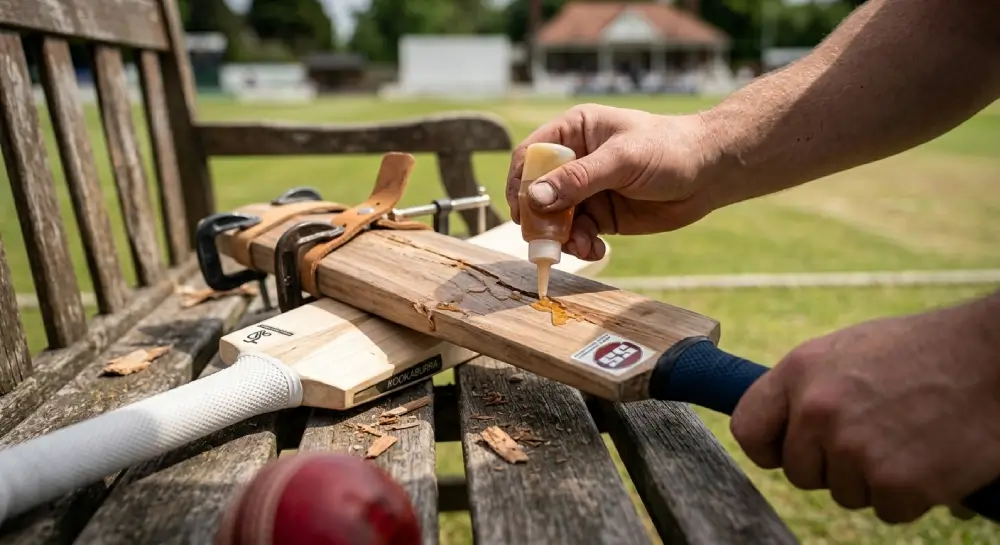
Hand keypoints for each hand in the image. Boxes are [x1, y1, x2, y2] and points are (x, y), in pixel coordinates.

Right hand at [505, 104, 724, 260]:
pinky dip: (581, 246)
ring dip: (562, 238)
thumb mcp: (622, 160)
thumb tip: (534, 198)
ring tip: (582, 248)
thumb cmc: (670, 149)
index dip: (522, 183)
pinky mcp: (601, 215)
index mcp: (574, 132)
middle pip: (536, 192)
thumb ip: (578, 180)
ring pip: (555, 219)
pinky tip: (597, 250)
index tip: (526, 211)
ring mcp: (586, 190)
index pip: (531, 155)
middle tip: (548, 242)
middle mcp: (574, 160)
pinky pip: (577, 234)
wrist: (711, 173)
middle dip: (541, 219)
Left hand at [730, 294, 999, 523]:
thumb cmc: (925, 350)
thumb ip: (809, 388)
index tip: (784, 452)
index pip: (748, 428)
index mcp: (799, 371)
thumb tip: (785, 428)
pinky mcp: (896, 484)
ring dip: (874, 478)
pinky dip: (910, 495)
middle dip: (832, 465)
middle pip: (800, 472)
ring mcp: (854, 450)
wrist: (995, 358)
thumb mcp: (848, 351)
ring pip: (845, 493)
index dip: (768, 447)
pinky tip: (930, 457)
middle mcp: (817, 411)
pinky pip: (885, 510)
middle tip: (876, 435)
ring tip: (909, 435)